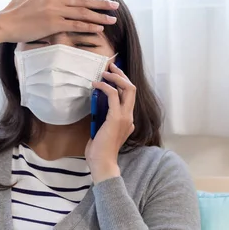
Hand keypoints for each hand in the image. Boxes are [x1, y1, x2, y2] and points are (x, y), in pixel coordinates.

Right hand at [0, 0, 118, 44]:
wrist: (5, 23)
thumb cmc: (13, 8)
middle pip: (83, 0)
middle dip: (101, 3)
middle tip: (115, 5)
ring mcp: (55, 12)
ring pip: (82, 13)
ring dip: (99, 17)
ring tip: (112, 19)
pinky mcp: (54, 25)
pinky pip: (75, 26)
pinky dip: (88, 27)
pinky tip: (99, 29)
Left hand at [85, 63, 135, 183]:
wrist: (103, 162)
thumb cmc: (100, 150)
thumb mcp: (103, 131)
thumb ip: (104, 120)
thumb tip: (97, 109)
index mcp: (128, 121)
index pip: (129, 97)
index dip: (122, 84)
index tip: (112, 75)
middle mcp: (130, 117)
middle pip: (132, 89)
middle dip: (122, 75)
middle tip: (111, 66)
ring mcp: (125, 117)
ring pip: (128, 89)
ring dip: (116, 78)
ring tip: (105, 72)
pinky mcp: (116, 117)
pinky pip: (113, 96)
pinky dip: (105, 87)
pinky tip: (96, 84)